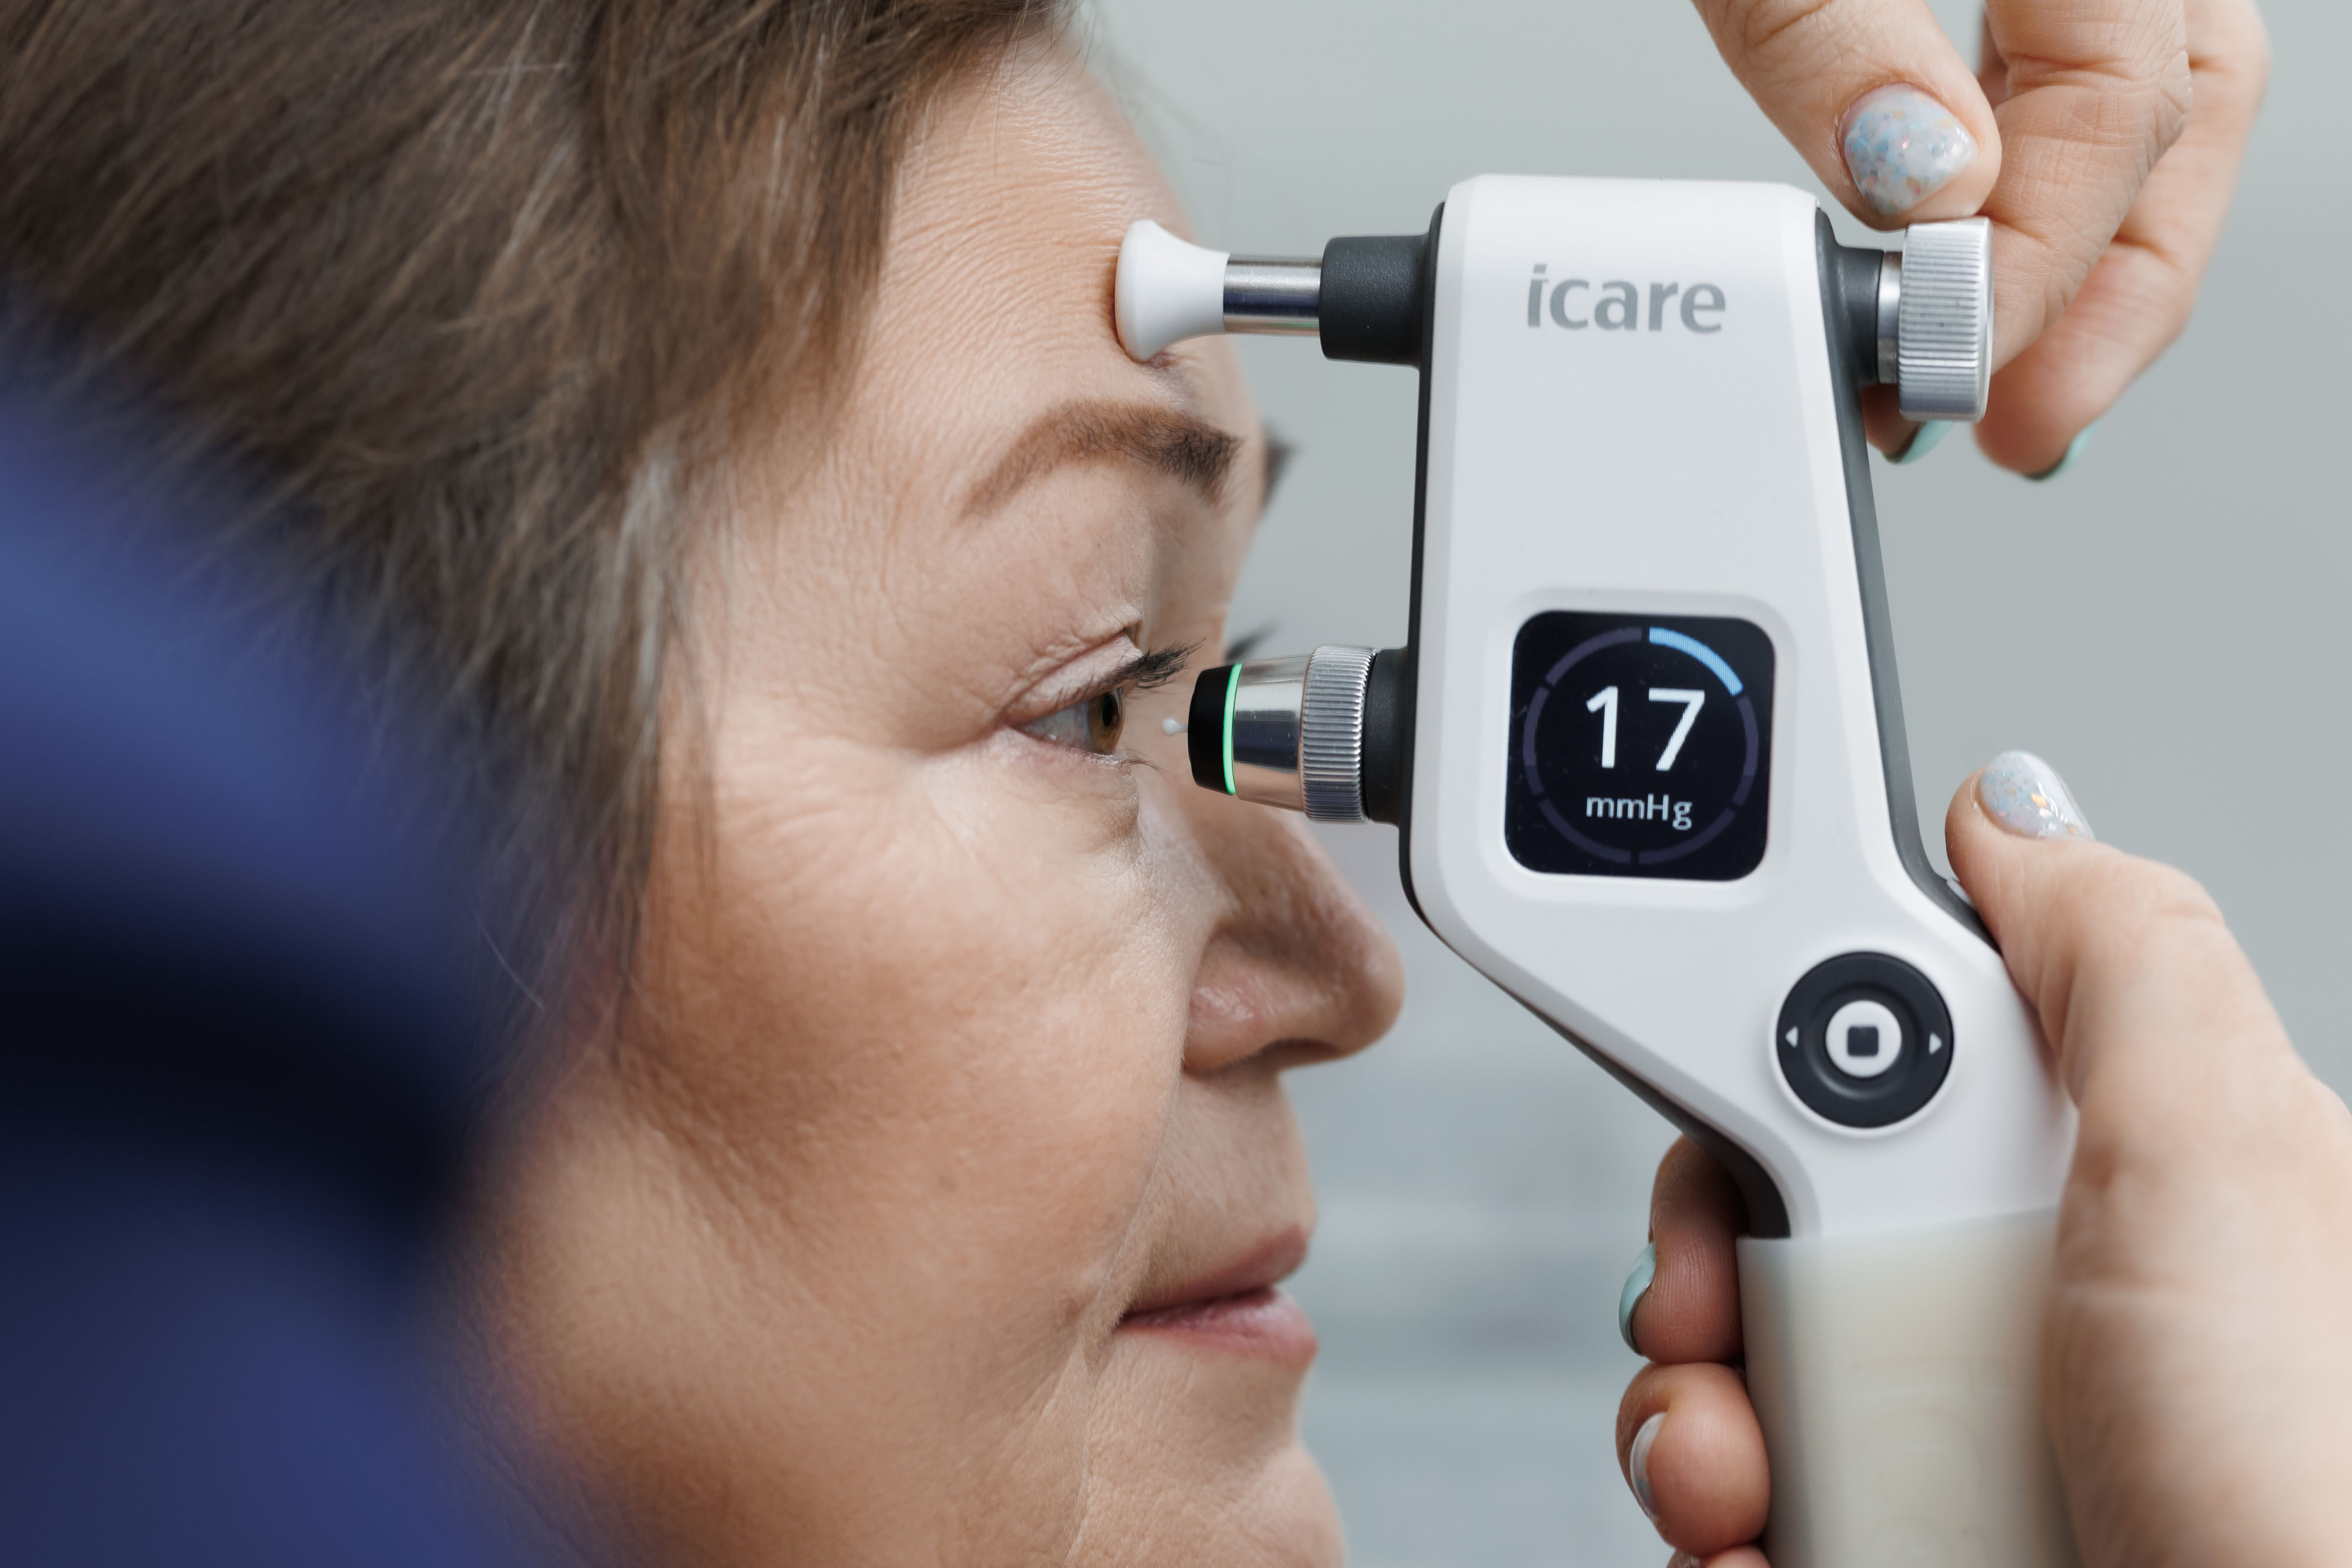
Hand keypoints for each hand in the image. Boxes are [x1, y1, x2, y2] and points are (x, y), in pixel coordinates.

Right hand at [1616, 753, 2351, 1565]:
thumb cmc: (2317, 1489)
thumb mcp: (2230, 1162)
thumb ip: (2114, 954)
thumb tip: (2015, 803)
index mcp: (2101, 1175)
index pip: (1862, 1060)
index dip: (1765, 1086)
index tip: (1735, 1141)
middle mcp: (2028, 1302)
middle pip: (1766, 1221)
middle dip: (1704, 1271)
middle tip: (1732, 1317)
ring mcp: (1966, 1442)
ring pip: (1731, 1378)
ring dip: (1692, 1424)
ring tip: (1747, 1483)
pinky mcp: (1903, 1548)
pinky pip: (1740, 1511)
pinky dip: (1717, 1532)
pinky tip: (1763, 1548)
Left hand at [1693, 0, 2268, 472]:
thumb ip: (1832, 37)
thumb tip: (1923, 182)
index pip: (2123, 104)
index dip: (2042, 260)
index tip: (1950, 360)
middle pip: (2177, 118)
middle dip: (2103, 303)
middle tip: (2020, 427)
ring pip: (2143, 106)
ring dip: (2081, 263)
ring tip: (2010, 388)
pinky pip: (2065, 77)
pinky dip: (2038, 189)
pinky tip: (1982, 272)